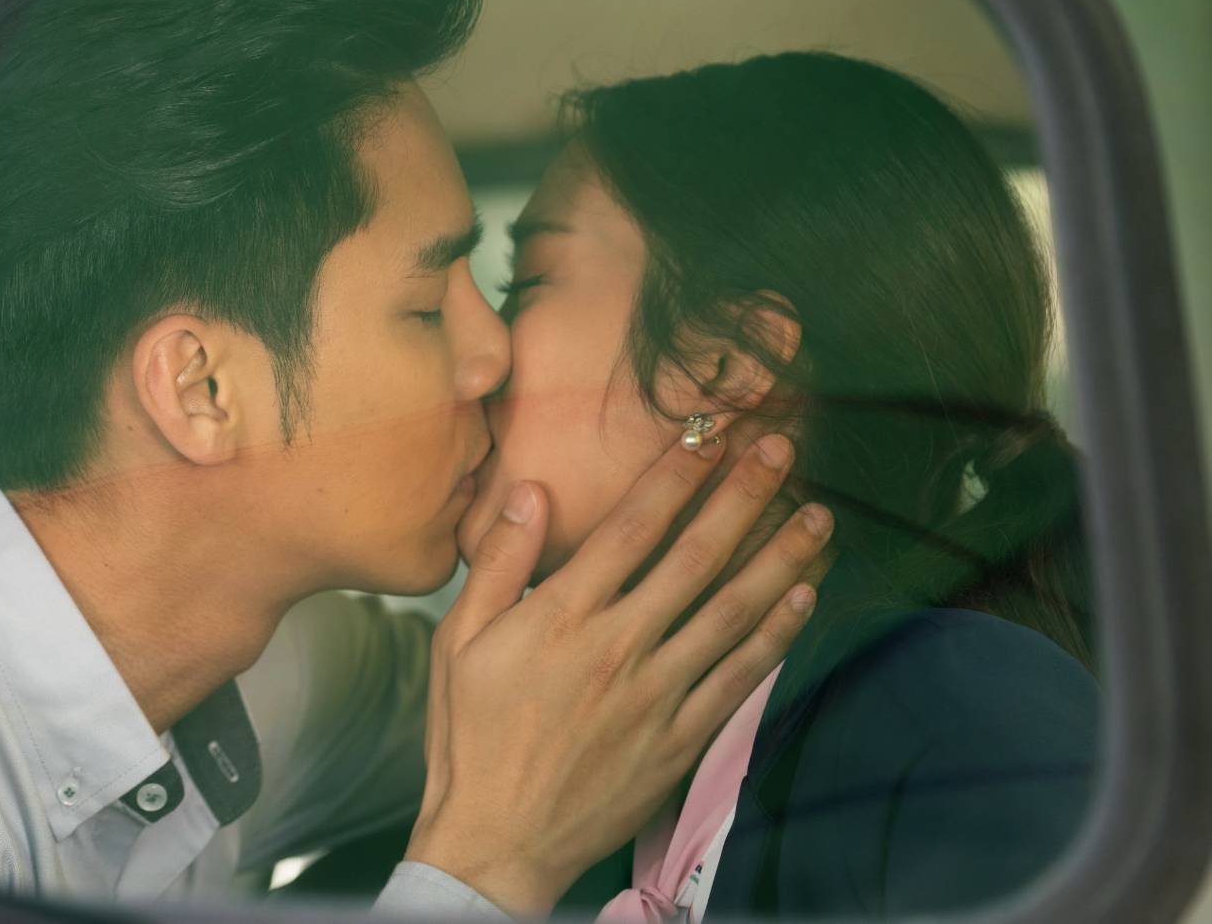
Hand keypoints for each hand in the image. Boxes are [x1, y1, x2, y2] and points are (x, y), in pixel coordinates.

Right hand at [406, 434, 830, 916]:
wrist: (497, 840)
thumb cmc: (470, 737)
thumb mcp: (456, 642)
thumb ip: (497, 563)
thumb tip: (530, 493)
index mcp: (561, 616)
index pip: (633, 528)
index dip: (677, 474)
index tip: (712, 434)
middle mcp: (618, 646)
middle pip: (696, 557)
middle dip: (744, 496)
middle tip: (781, 449)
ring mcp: (656, 693)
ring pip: (733, 611)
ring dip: (780, 557)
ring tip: (818, 515)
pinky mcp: (680, 737)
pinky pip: (740, 676)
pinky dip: (776, 634)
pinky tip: (803, 597)